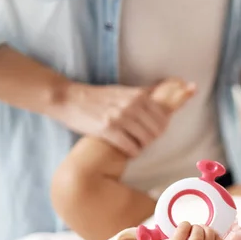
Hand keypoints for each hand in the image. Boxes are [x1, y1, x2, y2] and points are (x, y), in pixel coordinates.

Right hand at [59, 80, 195, 156]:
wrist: (68, 99)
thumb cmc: (98, 97)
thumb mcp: (124, 90)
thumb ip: (145, 93)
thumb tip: (171, 87)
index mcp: (138, 96)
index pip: (163, 118)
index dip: (160, 129)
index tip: (152, 132)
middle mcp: (131, 105)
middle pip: (157, 131)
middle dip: (152, 139)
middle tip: (142, 141)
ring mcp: (119, 117)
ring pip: (146, 140)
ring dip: (142, 146)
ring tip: (134, 145)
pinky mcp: (108, 130)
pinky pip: (131, 148)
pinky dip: (132, 152)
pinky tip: (127, 150)